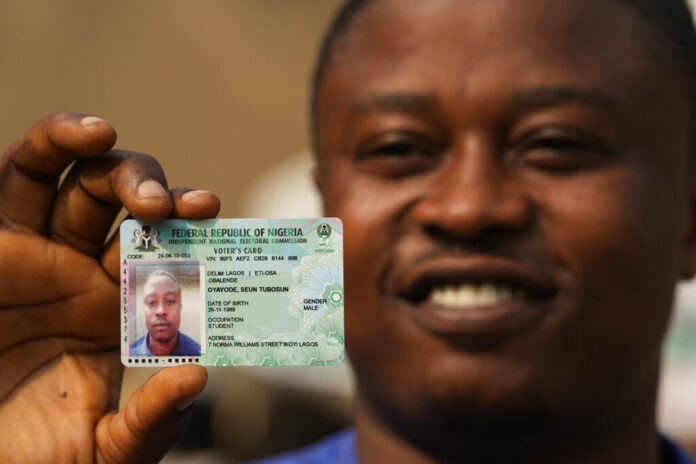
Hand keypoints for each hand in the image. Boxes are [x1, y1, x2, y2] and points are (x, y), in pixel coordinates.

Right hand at [0, 111, 219, 462]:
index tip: (211, 211)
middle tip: (168, 206)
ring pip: (72, 180)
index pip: (165, 255)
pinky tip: (78, 136)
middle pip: (123, 206)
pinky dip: (47, 148)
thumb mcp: (106, 453)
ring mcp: (37, 254)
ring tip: (111, 137)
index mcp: (122, 310)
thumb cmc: (36, 460)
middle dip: (149, 188)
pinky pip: (19, 179)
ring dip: (99, 154)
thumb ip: (153, 423)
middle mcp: (82, 272)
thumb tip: (199, 379)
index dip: (190, 229)